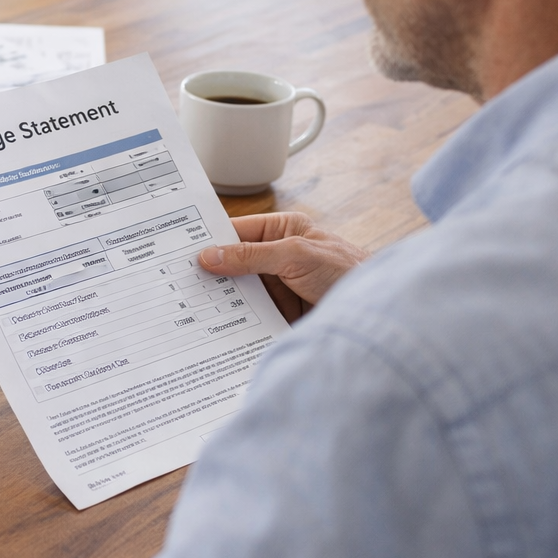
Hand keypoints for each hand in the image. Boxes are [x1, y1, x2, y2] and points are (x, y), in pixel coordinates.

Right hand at [197, 212, 368, 321]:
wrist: (377, 314)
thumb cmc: (348, 272)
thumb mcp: (295, 255)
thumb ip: (251, 256)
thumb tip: (210, 256)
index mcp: (283, 231)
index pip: (238, 232)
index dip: (210, 240)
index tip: (182, 250)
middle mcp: (278, 257)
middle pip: (234, 263)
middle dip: (211, 273)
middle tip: (180, 281)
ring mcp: (279, 287)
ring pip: (240, 291)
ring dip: (221, 299)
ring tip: (190, 305)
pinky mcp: (281, 314)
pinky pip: (251, 315)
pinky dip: (235, 321)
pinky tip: (215, 326)